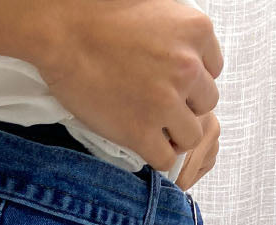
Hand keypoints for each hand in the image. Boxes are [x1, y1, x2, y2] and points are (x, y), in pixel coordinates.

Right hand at [28, 0, 223, 177]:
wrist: (63, 30)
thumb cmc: (100, 14)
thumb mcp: (155, 7)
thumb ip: (177, 34)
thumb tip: (180, 55)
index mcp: (196, 31)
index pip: (213, 70)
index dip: (192, 81)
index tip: (170, 83)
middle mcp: (188, 66)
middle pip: (206, 104)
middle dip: (185, 107)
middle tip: (157, 104)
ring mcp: (165, 102)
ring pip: (191, 136)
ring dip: (174, 135)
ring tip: (151, 127)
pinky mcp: (140, 131)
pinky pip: (164, 159)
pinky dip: (155, 156)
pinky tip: (141, 142)